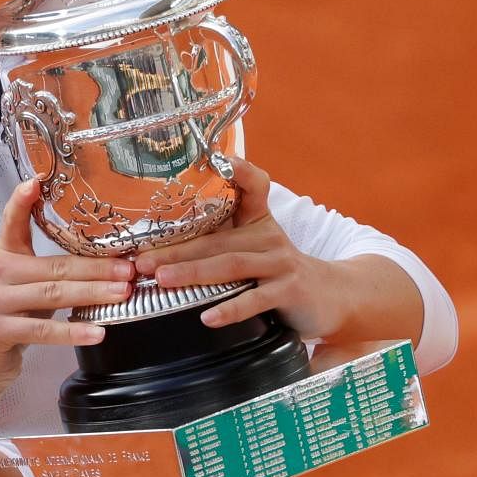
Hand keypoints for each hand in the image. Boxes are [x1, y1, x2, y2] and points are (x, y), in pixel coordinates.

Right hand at [0, 179, 133, 403]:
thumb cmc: (5, 323)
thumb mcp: (21, 290)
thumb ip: (47, 275)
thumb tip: (105, 267)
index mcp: (3, 258)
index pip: (12, 222)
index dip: (23, 200)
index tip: (38, 180)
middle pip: (53, 266)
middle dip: (95, 267)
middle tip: (128, 268)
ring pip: (52, 294)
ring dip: (92, 293)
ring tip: (122, 293)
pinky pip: (42, 329)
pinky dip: (73, 331)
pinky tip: (98, 332)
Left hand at [133, 157, 345, 339]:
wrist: (333, 297)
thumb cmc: (279, 271)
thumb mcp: (254, 247)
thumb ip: (218, 239)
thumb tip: (159, 251)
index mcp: (257, 220)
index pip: (253, 186)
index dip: (240, 170)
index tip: (220, 159)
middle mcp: (268, 237)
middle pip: (217, 239)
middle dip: (175, 250)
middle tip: (142, 260)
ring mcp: (280, 263)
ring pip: (232, 265)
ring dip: (193, 273)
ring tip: (162, 280)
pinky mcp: (290, 290)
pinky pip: (257, 299)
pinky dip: (231, 308)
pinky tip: (208, 317)